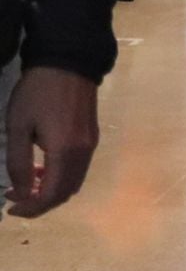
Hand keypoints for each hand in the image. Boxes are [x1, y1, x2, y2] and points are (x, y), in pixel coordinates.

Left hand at [5, 67, 99, 218]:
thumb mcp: (18, 127)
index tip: (9, 207)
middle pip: (66, 192)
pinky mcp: (92, 135)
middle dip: (40, 202)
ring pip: (74, 181)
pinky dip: (61, 176)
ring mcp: (91, 144)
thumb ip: (19, 163)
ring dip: (51, 189)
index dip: (31, 208)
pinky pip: (78, 168)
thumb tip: (22, 192)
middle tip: (14, 196)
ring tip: (27, 181)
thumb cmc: (37, 93)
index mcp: (65, 152)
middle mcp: (83, 153)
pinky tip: (43, 166)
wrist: (68, 62)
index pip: (52, 194)